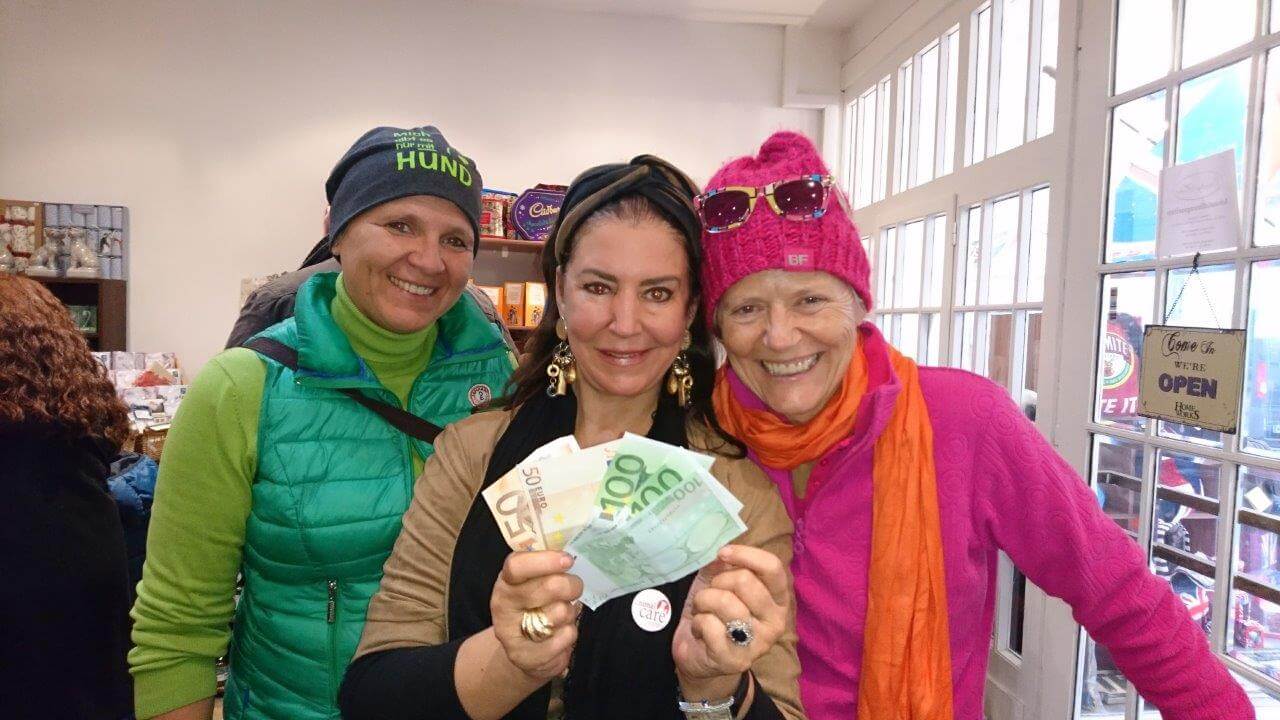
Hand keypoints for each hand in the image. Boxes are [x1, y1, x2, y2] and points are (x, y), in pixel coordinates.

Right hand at [490, 550, 583, 681]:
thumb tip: (570, 556)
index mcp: (506, 582)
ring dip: (570, 613)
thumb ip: (547, 569)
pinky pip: (565, 637)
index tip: (567, 560)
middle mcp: (503, 606)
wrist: (524, 651)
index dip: (546, 561)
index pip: (517, 566)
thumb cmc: (535, 608)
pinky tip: (559, 635)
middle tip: (574, 588)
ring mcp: (511, 634)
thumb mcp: (533, 584)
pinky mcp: (525, 657)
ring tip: (561, 616)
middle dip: (572, 586)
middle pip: (549, 587)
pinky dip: (570, 634)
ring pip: (561, 612)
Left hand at [671, 545, 788, 699]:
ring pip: (725, 601)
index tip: (722, 554)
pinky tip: (700, 632)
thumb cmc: (714, 613)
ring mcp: (758, 644)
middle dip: (717, 582)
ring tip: (702, 611)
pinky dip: (698, 623)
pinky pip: (710, 625)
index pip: (773, 567)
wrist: (698, 654)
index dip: (745, 554)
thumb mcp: (719, 582)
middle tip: (710, 594)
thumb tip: (721, 551)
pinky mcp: (736, 660)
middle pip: (745, 581)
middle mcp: (775, 622)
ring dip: (703, 601)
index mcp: (778, 599)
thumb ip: (724, 564)